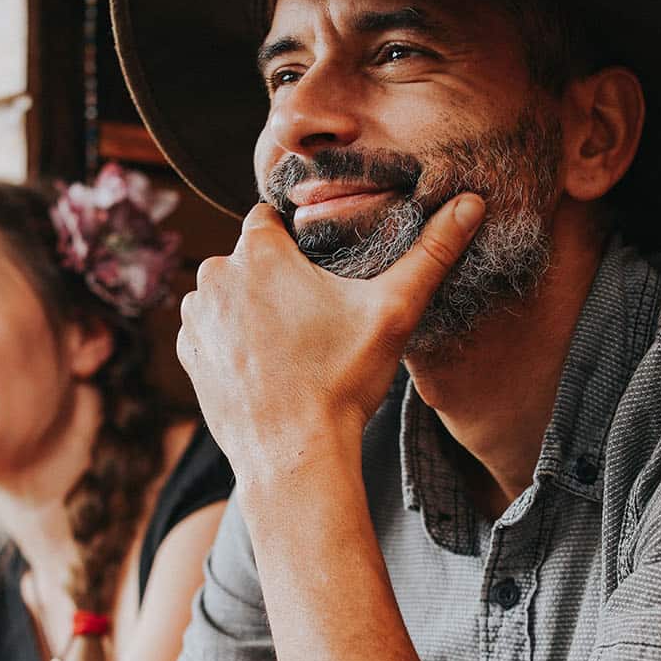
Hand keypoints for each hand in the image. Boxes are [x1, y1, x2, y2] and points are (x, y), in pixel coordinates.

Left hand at [177, 196, 483, 483]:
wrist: (293, 455)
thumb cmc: (341, 382)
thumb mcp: (394, 312)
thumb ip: (431, 253)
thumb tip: (472, 204)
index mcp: (259, 251)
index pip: (271, 218)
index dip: (298, 240)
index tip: (320, 269)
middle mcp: (215, 275)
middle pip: (250, 258)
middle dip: (275, 277)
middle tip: (314, 315)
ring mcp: (197, 318)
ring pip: (229, 293)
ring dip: (251, 307)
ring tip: (292, 344)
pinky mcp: (188, 354)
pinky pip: (212, 330)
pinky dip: (233, 340)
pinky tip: (266, 365)